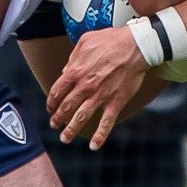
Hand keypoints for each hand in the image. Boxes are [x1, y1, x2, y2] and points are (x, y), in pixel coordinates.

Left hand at [46, 25, 148, 148]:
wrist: (136, 45)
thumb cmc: (112, 40)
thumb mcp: (85, 41)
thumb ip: (73, 57)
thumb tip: (66, 70)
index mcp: (75, 71)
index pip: (57, 91)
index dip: (51, 102)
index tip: (50, 108)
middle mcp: (85, 86)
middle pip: (66, 107)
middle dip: (58, 118)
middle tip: (54, 125)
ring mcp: (100, 96)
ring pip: (81, 118)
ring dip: (71, 130)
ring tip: (65, 138)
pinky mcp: (115, 102)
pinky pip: (106, 123)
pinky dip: (99, 136)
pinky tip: (94, 146)